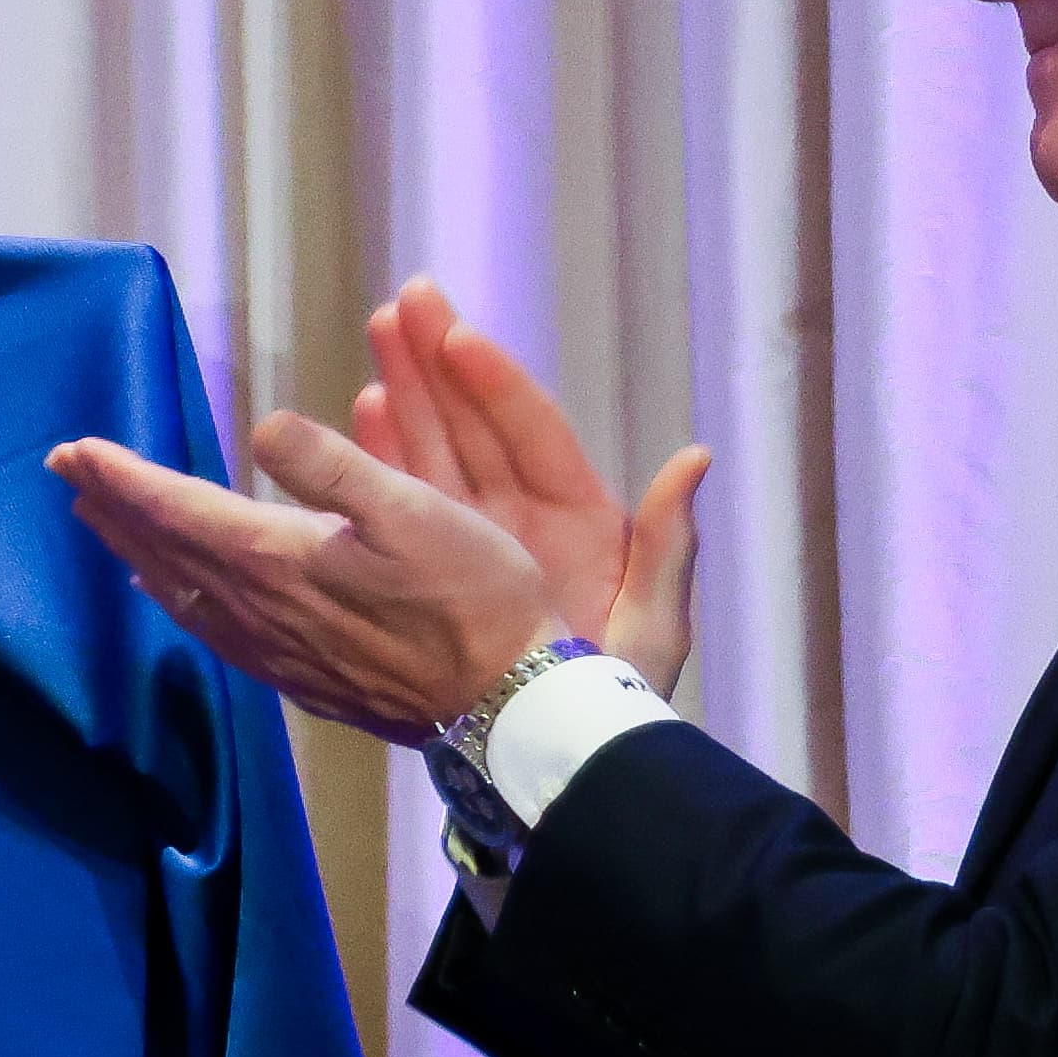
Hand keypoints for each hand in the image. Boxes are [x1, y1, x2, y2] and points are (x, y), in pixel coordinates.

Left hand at [44, 411, 556, 745]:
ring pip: (179, 595)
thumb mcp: (411, 507)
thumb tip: (263, 428)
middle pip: (164, 551)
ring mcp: (272, 652)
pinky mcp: (295, 678)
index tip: (73, 450)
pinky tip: (170, 594)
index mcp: (276, 560)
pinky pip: (210, 631)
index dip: (123, 478)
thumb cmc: (471, 596)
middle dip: (112, 507)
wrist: (502, 704)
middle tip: (66, 470)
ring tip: (104, 523)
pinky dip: (175, 600)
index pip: (176, 510)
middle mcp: (255, 611)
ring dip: (136, 552)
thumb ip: (330, 466)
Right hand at [346, 274, 710, 696]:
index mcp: (579, 522)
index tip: (459, 334)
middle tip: (406, 301)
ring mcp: (477, 541)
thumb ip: (669, 542)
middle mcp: (523, 520)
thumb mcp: (655, 621)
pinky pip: (409, 502)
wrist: (556, 754)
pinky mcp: (439, 568)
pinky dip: (386, 458)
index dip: (496, 383)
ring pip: (437, 452)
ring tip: (379, 335)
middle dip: (440, 363)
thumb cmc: (615, 693)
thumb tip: (694, 459)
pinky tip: (364, 414)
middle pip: (476, 426)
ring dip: (409, 394)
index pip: (534, 434)